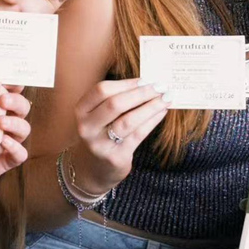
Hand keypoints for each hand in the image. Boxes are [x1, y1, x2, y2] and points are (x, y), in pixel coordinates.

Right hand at [70, 79, 170, 194]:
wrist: (92, 169)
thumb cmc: (100, 134)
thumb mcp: (98, 115)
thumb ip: (115, 99)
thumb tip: (147, 83)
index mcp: (82, 110)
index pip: (101, 90)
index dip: (125, 83)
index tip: (145, 79)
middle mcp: (87, 127)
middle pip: (115, 104)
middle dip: (141, 93)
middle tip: (160, 87)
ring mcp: (100, 144)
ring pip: (128, 121)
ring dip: (150, 107)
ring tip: (166, 99)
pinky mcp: (115, 157)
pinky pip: (137, 135)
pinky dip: (152, 121)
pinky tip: (162, 113)